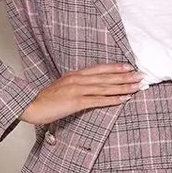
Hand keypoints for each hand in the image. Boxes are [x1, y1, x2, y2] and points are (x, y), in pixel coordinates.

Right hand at [20, 63, 143, 126]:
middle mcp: (77, 79)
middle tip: (141, 76)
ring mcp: (77, 90)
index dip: (115, 67)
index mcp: (74, 75)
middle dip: (125, 77)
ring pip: (104, 87)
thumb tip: (88, 88)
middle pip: (105, 77)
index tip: (129, 67)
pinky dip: (112, 99)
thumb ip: (75, 85)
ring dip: (122, 87)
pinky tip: (123, 100)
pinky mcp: (75, 102)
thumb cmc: (45, 100)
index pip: (99, 69)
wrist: (30, 105)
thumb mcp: (62, 88)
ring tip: (136, 87)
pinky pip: (97, 100)